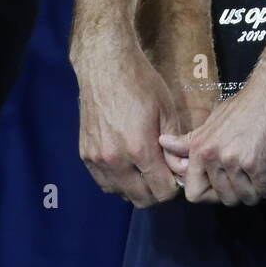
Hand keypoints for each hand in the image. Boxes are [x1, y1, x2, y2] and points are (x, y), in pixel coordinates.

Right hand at [72, 33, 185, 207]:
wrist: (106, 67)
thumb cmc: (142, 84)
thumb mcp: (166, 110)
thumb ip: (174, 146)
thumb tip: (181, 170)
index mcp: (139, 148)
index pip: (162, 191)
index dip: (174, 187)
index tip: (176, 175)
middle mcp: (115, 159)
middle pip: (141, 199)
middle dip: (157, 192)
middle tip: (163, 175)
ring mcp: (97, 159)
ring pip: (120, 194)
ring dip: (136, 189)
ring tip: (144, 170)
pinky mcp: (85, 155)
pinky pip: (104, 182)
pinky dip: (118, 181)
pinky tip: (127, 166)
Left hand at [159, 55, 265, 205]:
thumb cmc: (249, 103)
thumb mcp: (214, 120)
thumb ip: (192, 140)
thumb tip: (163, 143)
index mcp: (199, 147)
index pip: (193, 193)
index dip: (212, 195)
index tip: (226, 183)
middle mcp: (211, 155)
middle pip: (224, 198)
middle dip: (241, 190)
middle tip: (252, 173)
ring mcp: (232, 160)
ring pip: (246, 198)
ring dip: (260, 187)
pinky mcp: (255, 163)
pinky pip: (265, 190)